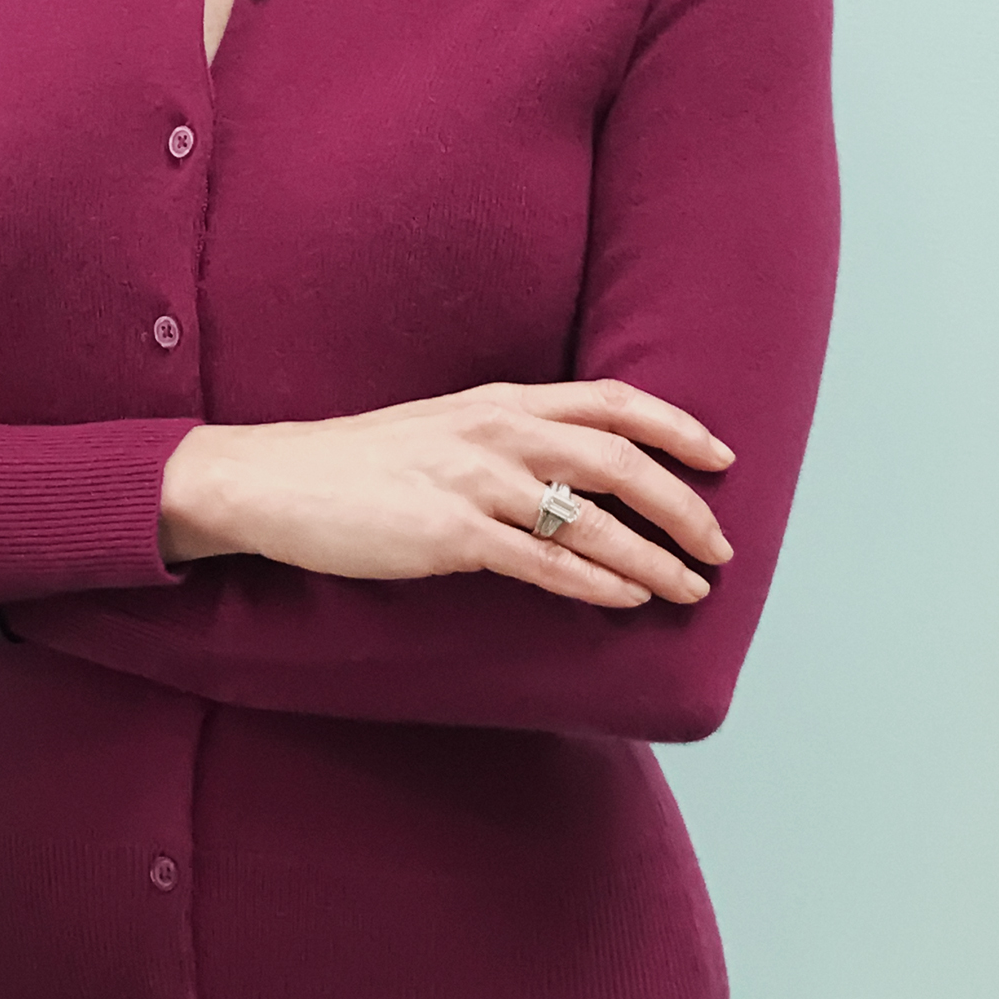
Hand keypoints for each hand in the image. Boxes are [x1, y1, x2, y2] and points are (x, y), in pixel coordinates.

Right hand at [157, 379, 734, 608]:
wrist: (277, 480)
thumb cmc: (360, 464)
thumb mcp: (444, 429)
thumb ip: (507, 440)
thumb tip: (572, 475)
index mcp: (500, 401)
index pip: (611, 401)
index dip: (676, 426)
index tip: (721, 455)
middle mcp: (496, 431)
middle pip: (619, 458)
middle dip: (682, 504)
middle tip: (719, 545)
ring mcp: (473, 481)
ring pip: (591, 517)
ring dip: (652, 556)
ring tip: (690, 587)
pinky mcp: (449, 533)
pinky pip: (542, 560)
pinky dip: (596, 581)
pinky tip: (627, 598)